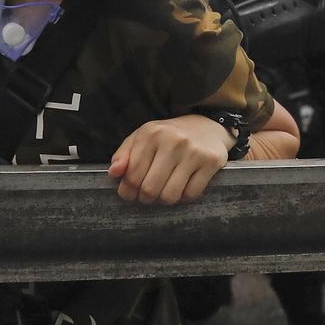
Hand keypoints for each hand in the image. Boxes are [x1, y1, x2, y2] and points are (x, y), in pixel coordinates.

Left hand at [108, 115, 233, 204]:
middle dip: (145, 198)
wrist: (206, 125)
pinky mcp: (210, 162)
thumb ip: (123, 155)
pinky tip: (183, 185)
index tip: (129, 194)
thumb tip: (113, 173)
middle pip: (150, 189)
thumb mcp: (142, 137)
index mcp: (151, 133)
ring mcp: (192, 151)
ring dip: (164, 199)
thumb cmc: (168, 135)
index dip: (127, 191)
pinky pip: (191, 194)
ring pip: (170, 195)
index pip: (132, 175)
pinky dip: (184, 196)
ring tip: (164, 190)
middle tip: (147, 195)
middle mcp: (172, 141)